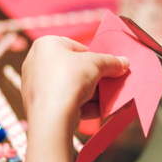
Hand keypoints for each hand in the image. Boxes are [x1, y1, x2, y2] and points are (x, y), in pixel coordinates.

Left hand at [21, 36, 128, 161]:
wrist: (52, 116)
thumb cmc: (68, 78)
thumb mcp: (96, 63)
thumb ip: (111, 61)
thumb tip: (124, 62)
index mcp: (46, 45)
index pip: (76, 47)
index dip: (95, 56)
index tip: (110, 66)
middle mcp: (38, 64)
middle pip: (76, 69)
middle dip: (98, 78)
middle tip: (114, 82)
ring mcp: (39, 87)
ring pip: (74, 88)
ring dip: (96, 94)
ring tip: (114, 99)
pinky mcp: (43, 107)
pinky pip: (68, 102)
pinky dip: (86, 106)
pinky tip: (104, 110)